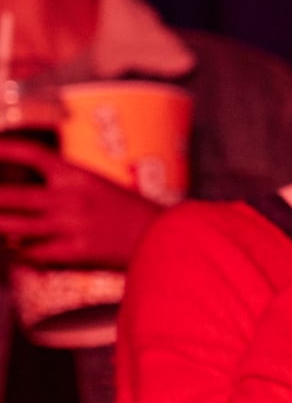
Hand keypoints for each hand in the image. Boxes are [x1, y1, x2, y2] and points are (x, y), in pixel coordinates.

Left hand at [0, 141, 163, 267]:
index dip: (5, 149)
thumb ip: (63, 187)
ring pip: (13, 226)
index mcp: (78, 175)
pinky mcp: (75, 252)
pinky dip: (19, 252)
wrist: (164, 236)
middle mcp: (70, 198)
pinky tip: (14, 249)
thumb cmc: (130, 212)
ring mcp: (71, 226)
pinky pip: (33, 253)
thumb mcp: (98, 186)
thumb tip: (25, 197)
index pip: (33, 154)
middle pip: (11, 194)